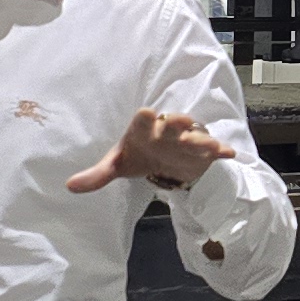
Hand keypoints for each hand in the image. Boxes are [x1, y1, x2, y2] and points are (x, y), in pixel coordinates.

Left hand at [68, 108, 234, 193]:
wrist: (164, 157)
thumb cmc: (139, 154)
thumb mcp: (117, 164)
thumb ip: (97, 175)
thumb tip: (70, 186)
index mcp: (144, 131)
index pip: (142, 123)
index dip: (144, 120)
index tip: (145, 113)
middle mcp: (167, 132)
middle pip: (172, 125)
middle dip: (176, 123)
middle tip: (179, 121)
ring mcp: (186, 141)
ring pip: (195, 137)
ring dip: (199, 140)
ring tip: (205, 144)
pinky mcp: (202, 153)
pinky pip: (213, 150)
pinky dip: (221, 151)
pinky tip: (229, 154)